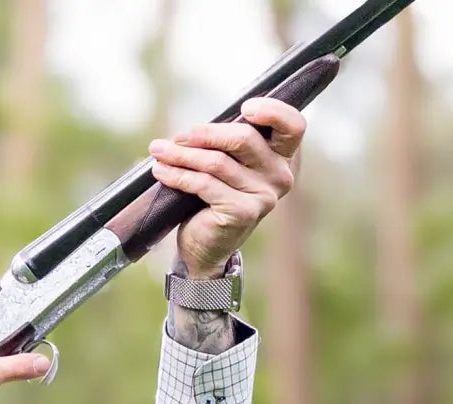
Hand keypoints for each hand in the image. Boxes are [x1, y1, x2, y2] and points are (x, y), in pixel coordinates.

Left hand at [149, 97, 305, 277]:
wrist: (206, 248)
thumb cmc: (214, 201)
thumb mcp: (226, 167)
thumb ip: (226, 145)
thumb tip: (194, 130)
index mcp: (281, 158)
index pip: (293, 126)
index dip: (273, 110)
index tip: (245, 107)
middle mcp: (279, 177)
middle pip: (244, 138)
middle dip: (205, 133)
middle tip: (178, 137)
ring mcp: (263, 197)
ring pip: (217, 162)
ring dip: (182, 154)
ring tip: (159, 151)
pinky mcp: (242, 212)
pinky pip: (204, 184)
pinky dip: (178, 175)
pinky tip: (161, 171)